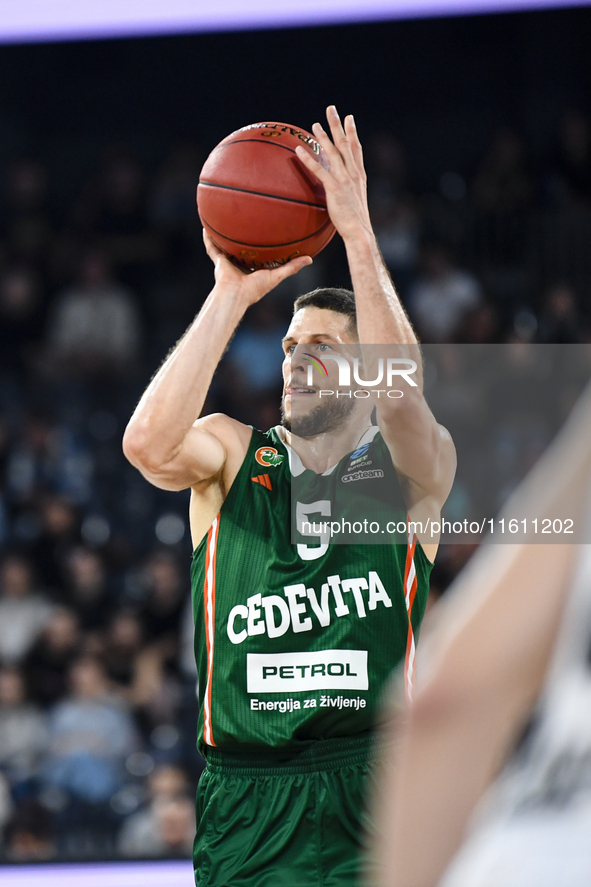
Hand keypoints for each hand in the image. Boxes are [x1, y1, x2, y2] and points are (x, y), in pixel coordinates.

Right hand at [203, 229, 312, 306]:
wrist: (236, 295)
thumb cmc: (256, 289)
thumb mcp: (277, 275)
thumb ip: (292, 267)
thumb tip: (310, 259)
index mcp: (252, 269)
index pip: (257, 256)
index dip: (260, 247)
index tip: (265, 235)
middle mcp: (239, 265)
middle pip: (240, 249)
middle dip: (242, 240)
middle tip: (245, 224)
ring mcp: (228, 263)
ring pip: (225, 247)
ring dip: (223, 236)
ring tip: (222, 222)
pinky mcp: (218, 262)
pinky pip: (212, 248)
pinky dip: (208, 239)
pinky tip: (206, 227)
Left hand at [295, 105, 372, 241]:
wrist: (359, 232)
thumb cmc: (355, 222)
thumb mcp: (353, 202)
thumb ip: (346, 191)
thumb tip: (337, 190)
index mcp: (359, 175)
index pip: (356, 149)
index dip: (352, 132)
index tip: (349, 118)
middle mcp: (353, 174)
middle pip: (345, 144)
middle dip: (338, 125)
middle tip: (332, 109)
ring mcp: (345, 180)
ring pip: (333, 152)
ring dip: (323, 137)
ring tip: (314, 124)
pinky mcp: (334, 188)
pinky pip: (319, 170)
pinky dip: (309, 159)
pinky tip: (299, 150)